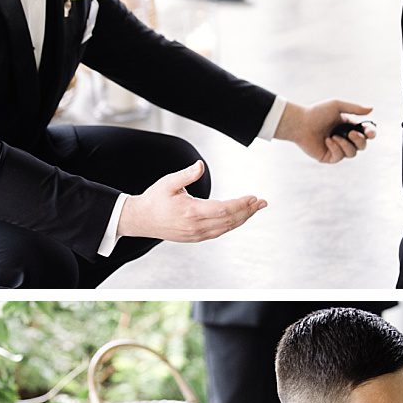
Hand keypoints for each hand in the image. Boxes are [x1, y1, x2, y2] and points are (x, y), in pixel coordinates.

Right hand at [116, 159, 265, 242]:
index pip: (225, 209)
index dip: (242, 204)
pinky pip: (219, 232)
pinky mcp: (195, 237)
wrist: (140, 220)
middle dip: (248, 211)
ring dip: (243, 218)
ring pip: (227, 227)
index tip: (254, 197)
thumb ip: (186, 175)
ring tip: (255, 209)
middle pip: (230, 220)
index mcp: (192, 211)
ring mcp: (196, 234)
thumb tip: (200, 165)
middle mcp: (197, 226)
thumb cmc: (154, 199)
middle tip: (262, 202)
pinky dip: (232, 224)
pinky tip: (238, 218)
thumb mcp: (168, 183)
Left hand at [275, 97, 376, 163]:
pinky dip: (336, 148)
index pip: (365, 133)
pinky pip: (340, 157)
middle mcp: (344, 138)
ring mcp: (336, 148)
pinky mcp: (328, 157)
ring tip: (333, 136)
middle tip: (352, 134)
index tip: (370, 133)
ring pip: (352, 153)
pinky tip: (327, 141)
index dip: (370, 134)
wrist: (299, 122)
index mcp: (348, 127)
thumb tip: (371, 109)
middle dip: (360, 140)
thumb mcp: (337, 106)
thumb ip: (354, 108)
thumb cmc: (316, 112)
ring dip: (346, 145)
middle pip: (362, 145)